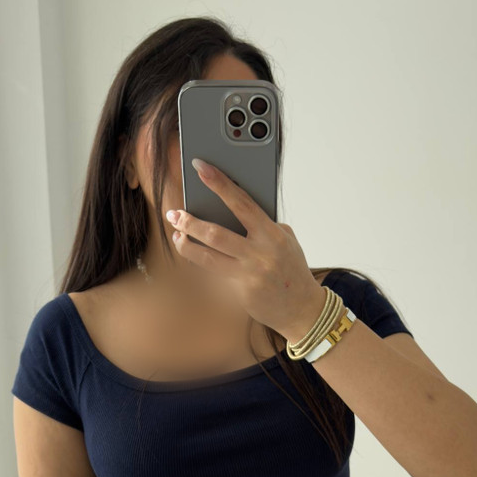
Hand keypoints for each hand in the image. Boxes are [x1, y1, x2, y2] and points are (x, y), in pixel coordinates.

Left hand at [166, 158, 325, 340]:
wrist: (302, 309)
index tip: (199, 168)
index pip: (241, 202)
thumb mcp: (286, 242)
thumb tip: (232, 211)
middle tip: (174, 214)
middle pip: (214, 233)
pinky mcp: (239, 295)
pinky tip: (199, 262)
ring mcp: (248, 276)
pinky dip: (204, 269)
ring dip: (186, 245)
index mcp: (272, 234)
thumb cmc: (291, 270)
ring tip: (178, 236)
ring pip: (206, 258)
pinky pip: (213, 277)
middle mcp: (259, 254)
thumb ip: (264, 227)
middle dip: (189, 222)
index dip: (218, 183)